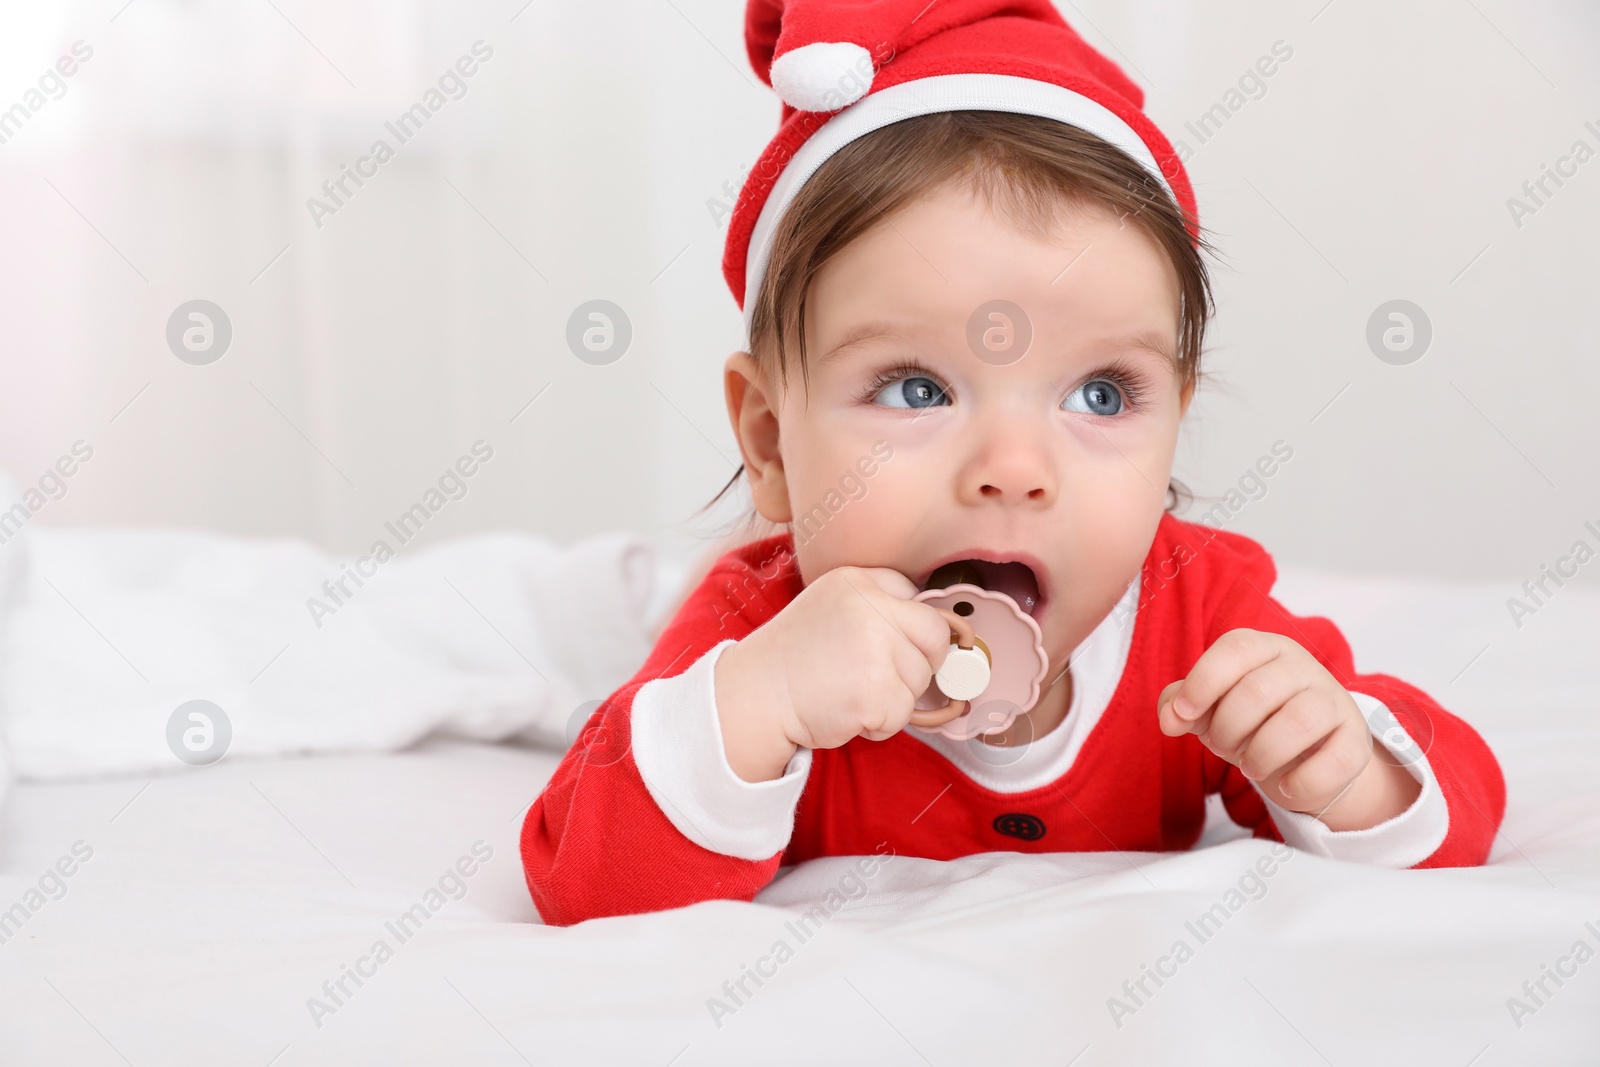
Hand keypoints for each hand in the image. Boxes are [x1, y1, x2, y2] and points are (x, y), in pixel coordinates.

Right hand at [714, 566, 971, 781]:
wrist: (754, 697)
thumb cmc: (794, 659)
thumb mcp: (831, 607)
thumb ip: (877, 608)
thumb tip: (936, 631)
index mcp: (859, 581)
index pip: (918, 598)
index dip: (913, 631)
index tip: (896, 647)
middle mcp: (870, 606)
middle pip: (934, 637)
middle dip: (919, 663)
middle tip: (879, 676)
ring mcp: (875, 647)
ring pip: (921, 679)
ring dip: (895, 697)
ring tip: (851, 692)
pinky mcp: (876, 689)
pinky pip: (904, 713)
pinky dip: (882, 723)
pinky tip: (848, 711)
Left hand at [1156, 628, 1420, 830]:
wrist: (1308, 755)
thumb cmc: (1251, 720)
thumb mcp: (1211, 705)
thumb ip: (1181, 703)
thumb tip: (1169, 717)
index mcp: (1264, 648)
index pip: (1234, 649)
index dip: (1202, 683)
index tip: (1182, 716)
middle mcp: (1302, 667)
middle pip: (1257, 691)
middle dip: (1227, 729)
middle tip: (1223, 746)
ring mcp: (1334, 702)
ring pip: (1297, 723)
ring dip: (1260, 755)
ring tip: (1249, 766)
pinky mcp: (1355, 742)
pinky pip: (1334, 762)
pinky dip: (1302, 782)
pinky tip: (1285, 786)